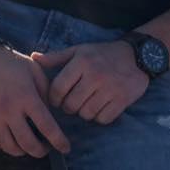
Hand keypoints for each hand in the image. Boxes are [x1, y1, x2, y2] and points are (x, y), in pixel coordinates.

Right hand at [0, 46, 70, 157]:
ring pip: (10, 148)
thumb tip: (50, 113)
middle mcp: (9, 110)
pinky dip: (0, 146)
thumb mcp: (34, 70)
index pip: (48, 127)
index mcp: (27, 97)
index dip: (59, 141)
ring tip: (26, 144)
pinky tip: (6, 139)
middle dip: (41, 151)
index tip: (65, 148)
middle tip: (44, 147)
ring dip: (22, 150)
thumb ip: (46, 92)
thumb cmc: (9, 61)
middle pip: (29, 144)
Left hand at [31, 40, 148, 124]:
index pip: (58, 89)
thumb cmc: (101, 54)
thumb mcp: (78, 51)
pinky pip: (103, 119)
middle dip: (68, 107)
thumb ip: (55, 57)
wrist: (136, 56)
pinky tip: (99, 107)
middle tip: (72, 102)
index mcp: (82, 62)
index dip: (53, 99)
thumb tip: (32, 57)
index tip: (56, 99)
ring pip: (86, 114)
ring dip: (83, 113)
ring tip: (86, 103)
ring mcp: (110, 89)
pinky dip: (99, 117)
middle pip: (71, 105)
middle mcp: (95, 75)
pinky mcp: (123, 100)